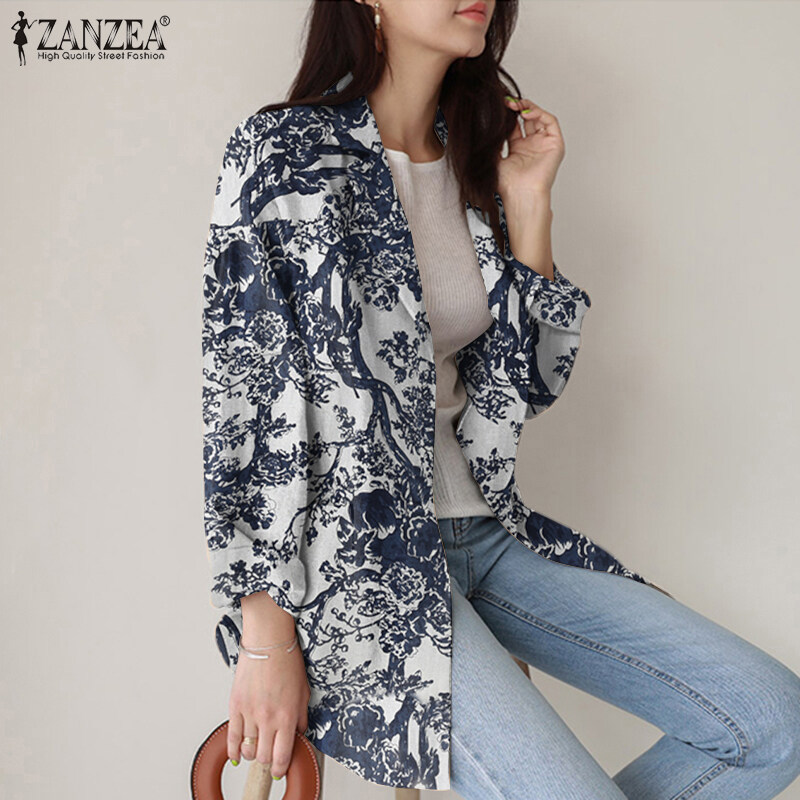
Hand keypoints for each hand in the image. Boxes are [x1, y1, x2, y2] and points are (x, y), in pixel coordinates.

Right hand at [227, 633, 310, 779]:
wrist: (268, 643)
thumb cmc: (287, 662)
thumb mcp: (304, 692)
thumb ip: (301, 718)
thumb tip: (299, 735)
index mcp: (287, 716)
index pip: (282, 756)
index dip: (280, 768)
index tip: (279, 770)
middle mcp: (267, 718)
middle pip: (263, 757)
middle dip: (267, 761)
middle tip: (269, 756)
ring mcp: (249, 713)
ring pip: (247, 749)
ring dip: (252, 753)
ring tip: (257, 747)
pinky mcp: (235, 706)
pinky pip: (232, 737)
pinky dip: (234, 749)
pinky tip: (238, 752)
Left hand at [498, 95, 564, 200]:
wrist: (520, 193)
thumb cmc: (509, 185)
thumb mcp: (494, 159)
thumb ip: (493, 143)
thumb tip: (487, 127)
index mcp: (519, 150)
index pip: (515, 125)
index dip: (509, 115)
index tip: (500, 106)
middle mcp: (532, 146)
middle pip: (528, 119)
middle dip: (518, 108)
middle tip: (508, 102)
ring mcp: (544, 144)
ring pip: (540, 118)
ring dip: (528, 107)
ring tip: (516, 105)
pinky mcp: (555, 144)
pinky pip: (550, 122)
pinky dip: (539, 113)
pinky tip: (526, 113)